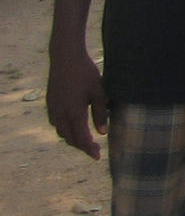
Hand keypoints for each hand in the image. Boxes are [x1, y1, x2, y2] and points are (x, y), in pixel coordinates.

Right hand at [46, 44, 106, 159]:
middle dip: (82, 146)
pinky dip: (65, 129)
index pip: (81, 138)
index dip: (89, 149)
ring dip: (73, 138)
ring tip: (86, 140)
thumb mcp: (99, 92)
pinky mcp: (50, 103)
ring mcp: (53, 108)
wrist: (65, 58)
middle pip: (70, 138)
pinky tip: (73, 127)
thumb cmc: (86, 73)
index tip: (97, 157)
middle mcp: (60, 114)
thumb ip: (100, 113)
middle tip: (95, 150)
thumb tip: (102, 133)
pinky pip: (56, 123)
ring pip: (61, 132)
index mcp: (74, 113)